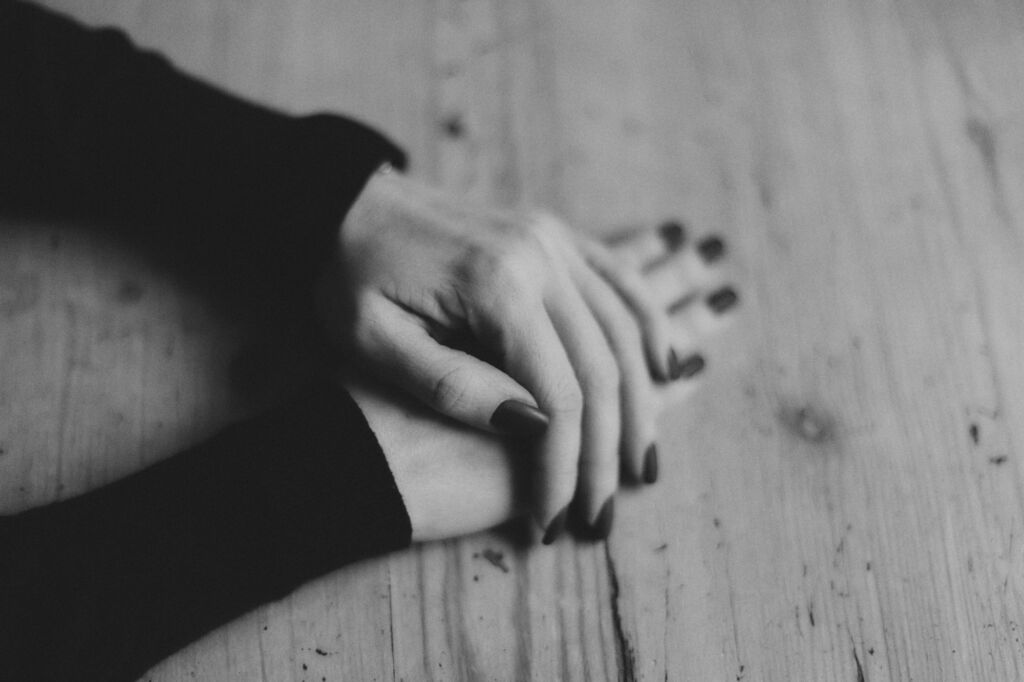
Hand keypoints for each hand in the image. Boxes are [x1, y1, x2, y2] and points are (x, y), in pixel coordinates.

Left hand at [341, 220, 738, 541]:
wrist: (346, 201)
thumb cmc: (350, 275)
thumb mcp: (374, 339)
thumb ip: (452, 385)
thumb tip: (535, 426)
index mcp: (494, 284)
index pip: (558, 395)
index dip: (563, 467)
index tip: (553, 520)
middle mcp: (540, 256)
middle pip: (603, 368)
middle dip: (607, 451)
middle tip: (602, 513)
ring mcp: (554, 239)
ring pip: (626, 329)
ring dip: (642, 402)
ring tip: (642, 464)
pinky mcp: (556, 235)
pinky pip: (622, 284)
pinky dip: (649, 331)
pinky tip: (664, 372)